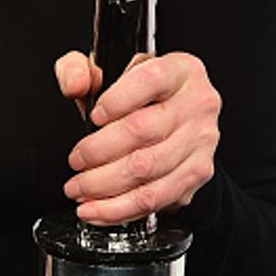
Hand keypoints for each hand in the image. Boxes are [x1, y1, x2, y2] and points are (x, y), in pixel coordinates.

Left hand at [54, 50, 220, 225]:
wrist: (172, 114)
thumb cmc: (135, 90)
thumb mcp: (105, 67)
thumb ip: (78, 68)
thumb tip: (75, 85)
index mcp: (179, 70)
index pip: (149, 80)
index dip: (116, 100)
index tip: (92, 116)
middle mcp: (197, 104)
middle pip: (143, 131)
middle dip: (99, 151)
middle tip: (75, 159)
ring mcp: (200, 142)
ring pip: (148, 170)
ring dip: (104, 184)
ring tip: (78, 188)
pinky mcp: (196, 174)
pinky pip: (156, 198)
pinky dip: (119, 208)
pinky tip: (96, 208)